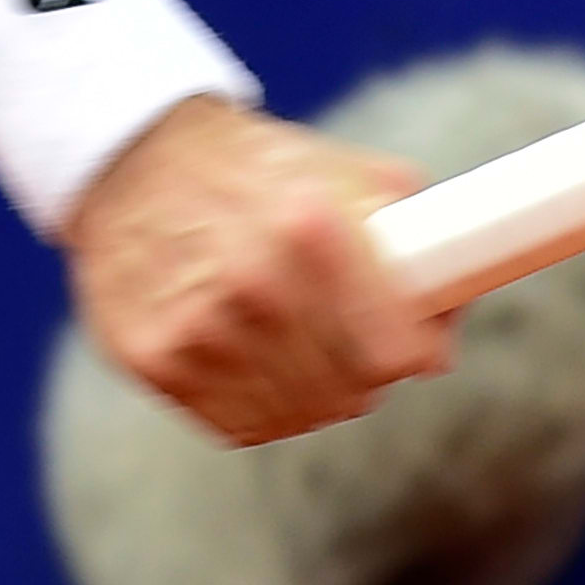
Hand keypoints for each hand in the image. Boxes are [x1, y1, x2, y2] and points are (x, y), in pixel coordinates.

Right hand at [62, 97, 453, 444]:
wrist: (131, 159)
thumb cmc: (251, 167)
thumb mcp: (338, 168)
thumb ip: (409, 228)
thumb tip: (453, 303)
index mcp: (307, 226)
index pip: (395, 350)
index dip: (417, 351)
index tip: (419, 344)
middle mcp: (250, 283)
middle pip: (353, 390)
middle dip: (369, 370)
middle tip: (359, 340)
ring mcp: (197, 330)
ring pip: (299, 415)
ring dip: (315, 391)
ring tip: (304, 345)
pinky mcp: (153, 361)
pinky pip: (240, 425)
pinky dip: (262, 405)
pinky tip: (258, 361)